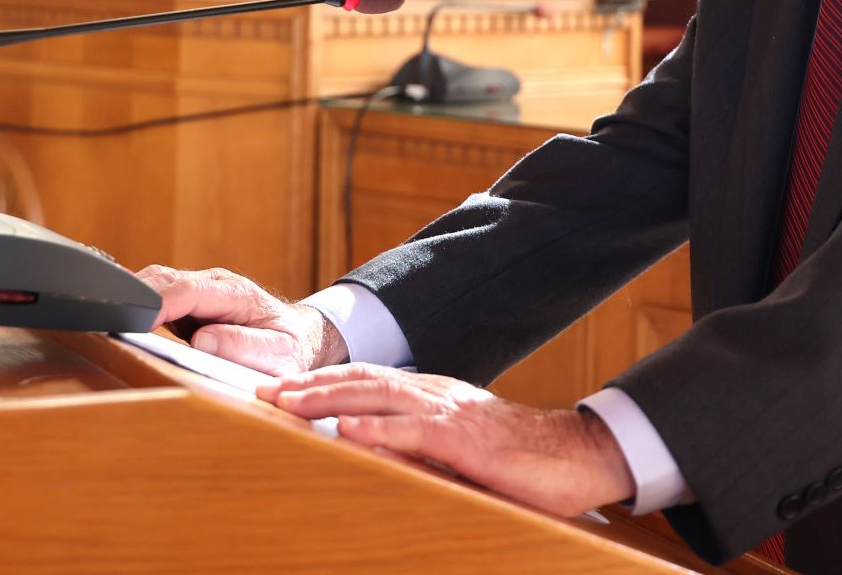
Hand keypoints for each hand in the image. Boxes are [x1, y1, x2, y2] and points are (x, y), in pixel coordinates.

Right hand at [132, 265, 347, 375]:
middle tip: (111, 323)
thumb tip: (203, 340)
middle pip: (165, 279)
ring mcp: (200, 291)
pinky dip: (138, 306)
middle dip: (136, 296)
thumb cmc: (290, 347)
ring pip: (156, 284)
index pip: (188, 291)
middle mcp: (214, 285)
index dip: (159, 303)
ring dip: (133, 300)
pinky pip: (157, 297)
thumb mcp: (278, 354)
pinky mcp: (189, 303)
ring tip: (111, 323)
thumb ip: (244, 346)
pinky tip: (123, 321)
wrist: (299, 336)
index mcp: (236, 293)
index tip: (136, 321)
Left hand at [258, 365, 634, 516]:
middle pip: (362, 380)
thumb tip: (371, 450)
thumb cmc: (522, 461)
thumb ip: (419, 445)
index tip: (282, 390)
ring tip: (287, 403)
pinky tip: (347, 430)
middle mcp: (436, 394)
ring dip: (328, 398)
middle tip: (264, 392)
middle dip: (310, 385)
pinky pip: (414, 431)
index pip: (368, 381)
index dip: (322, 383)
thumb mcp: (459, 452)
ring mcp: (451, 412)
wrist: (577, 455)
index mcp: (434, 396)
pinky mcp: (466, 439)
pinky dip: (377, 428)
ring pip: (379, 397)